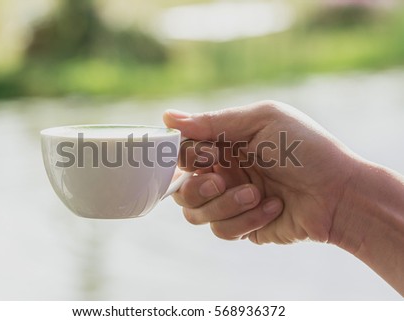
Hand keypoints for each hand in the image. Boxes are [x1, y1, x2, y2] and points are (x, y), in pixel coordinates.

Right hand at [163, 100, 357, 243]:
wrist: (339, 193)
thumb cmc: (304, 150)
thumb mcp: (261, 121)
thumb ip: (214, 122)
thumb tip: (167, 117)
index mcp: (224, 144)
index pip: (182, 153)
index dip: (186, 157)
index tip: (207, 155)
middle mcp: (222, 172)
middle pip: (181, 189)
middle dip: (199, 188)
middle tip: (222, 180)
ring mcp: (230, 201)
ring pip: (196, 214)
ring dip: (226, 205)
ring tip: (257, 194)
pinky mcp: (242, 226)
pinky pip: (221, 231)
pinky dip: (246, 220)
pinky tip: (273, 207)